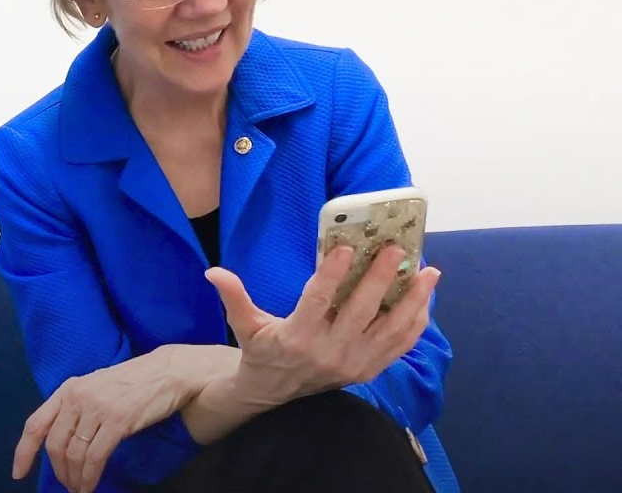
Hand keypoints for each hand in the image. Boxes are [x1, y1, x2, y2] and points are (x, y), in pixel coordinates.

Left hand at [12, 344, 239, 492]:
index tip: (19, 473)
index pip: (36, 423)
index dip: (24, 452)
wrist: (168, 371)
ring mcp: (98, 407)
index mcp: (70, 387)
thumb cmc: (134, 381)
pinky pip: (95, 458)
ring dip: (75, 479)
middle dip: (59, 471)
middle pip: (55, 445)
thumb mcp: (98, 387)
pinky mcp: (118, 420)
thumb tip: (61, 441)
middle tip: (68, 485)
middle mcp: (79, 396)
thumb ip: (77, 406)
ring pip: (74, 455)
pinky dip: (90, 478)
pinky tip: (91, 485)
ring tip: (81, 488)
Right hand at [206, 244, 439, 408]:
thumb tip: (213, 271)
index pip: (317, 301)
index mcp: (297, 336)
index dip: (331, 274)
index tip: (345, 247)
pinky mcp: (368, 370)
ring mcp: (353, 363)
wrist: (276, 394)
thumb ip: (233, 297)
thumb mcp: (244, 326)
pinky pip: (399, 347)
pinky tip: (425, 298)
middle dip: (380, 278)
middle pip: (360, 311)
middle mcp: (329, 351)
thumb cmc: (262, 351)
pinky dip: (415, 323)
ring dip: (412, 300)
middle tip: (395, 249)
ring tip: (428, 271)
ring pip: (389, 329)